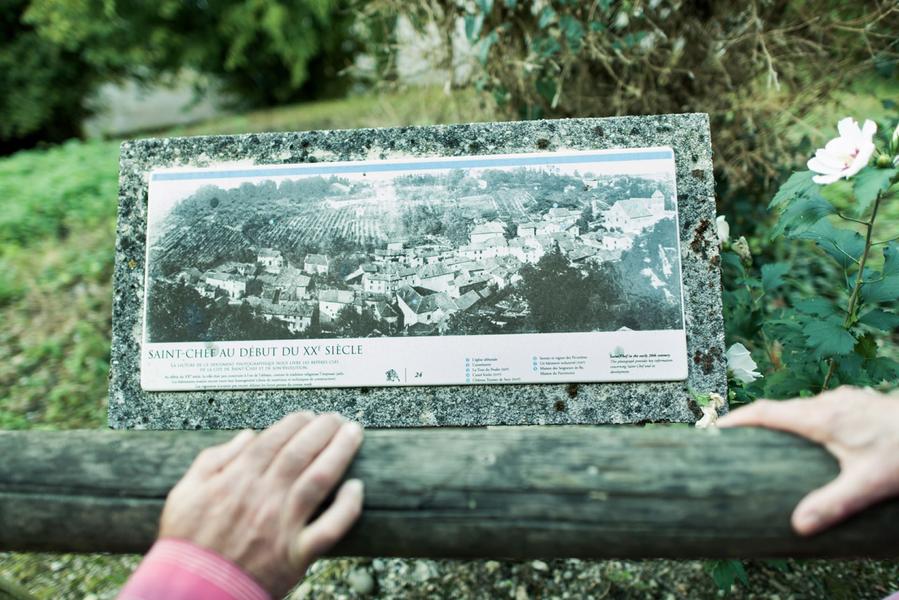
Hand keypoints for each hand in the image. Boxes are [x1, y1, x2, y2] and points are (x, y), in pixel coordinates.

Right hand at [159, 412, 363, 597]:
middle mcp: (264, 497)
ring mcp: (283, 524)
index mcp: (237, 479)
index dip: (296, 423)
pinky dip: (347, 507)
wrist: (190, 590)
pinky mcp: (296, 553)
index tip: (308, 415)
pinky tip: (356, 487)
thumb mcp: (185, 493)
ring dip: (339, 452)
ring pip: (319, 479)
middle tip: (335, 418)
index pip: (275, 440)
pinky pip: (329, 528)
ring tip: (352, 434)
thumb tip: (247, 436)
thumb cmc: (186, 544)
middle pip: (301, 453)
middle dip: (322, 429)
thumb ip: (214, 460)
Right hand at [718, 386, 898, 535]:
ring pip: (803, 410)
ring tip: (771, 444)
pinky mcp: (859, 405)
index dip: (737, 419)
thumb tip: (799, 525)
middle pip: (780, 410)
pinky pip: (820, 411)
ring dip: (782, 423)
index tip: (715, 428)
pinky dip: (805, 423)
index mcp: (821, 417)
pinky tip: (816, 443)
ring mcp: (845, 401)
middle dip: (755, 423)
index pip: (765, 412)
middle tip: (736, 441)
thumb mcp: (870, 482)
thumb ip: (834, 503)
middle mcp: (829, 403)